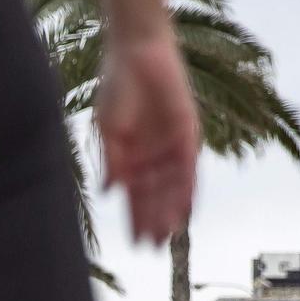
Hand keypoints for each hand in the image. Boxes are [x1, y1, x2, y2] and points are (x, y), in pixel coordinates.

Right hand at [94, 35, 198, 244]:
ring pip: (172, 188)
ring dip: (169, 212)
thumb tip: (109, 191)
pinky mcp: (187, 134)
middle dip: (154, 221)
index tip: (135, 242)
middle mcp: (153, 155)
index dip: (135, 218)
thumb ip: (112, 160)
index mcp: (131, 156)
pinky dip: (188, 191)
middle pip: (155, 196)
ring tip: (167, 236)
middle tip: (153, 249)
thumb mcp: (108, 129)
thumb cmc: (117, 85)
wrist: (137, 52)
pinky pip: (190, 169)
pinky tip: (186, 211)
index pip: (135, 195)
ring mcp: (171, 146)